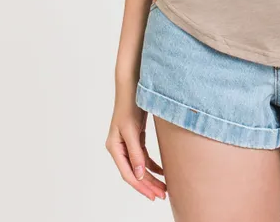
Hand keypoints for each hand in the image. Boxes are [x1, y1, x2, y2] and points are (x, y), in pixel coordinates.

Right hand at [105, 86, 166, 201]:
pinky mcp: (135, 137)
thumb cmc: (129, 105)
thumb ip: (135, 153)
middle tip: (162, 195)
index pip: (128, 174)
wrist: (132, 85)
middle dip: (148, 185)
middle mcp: (119, 148)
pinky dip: (152, 164)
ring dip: (151, 177)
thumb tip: (139, 175)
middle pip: (134, 173)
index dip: (141, 186)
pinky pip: (143, 156)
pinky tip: (162, 171)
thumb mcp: (132, 130)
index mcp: (114, 148)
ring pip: (140, 166)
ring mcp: (127, 143)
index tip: (153, 195)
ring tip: (164, 188)